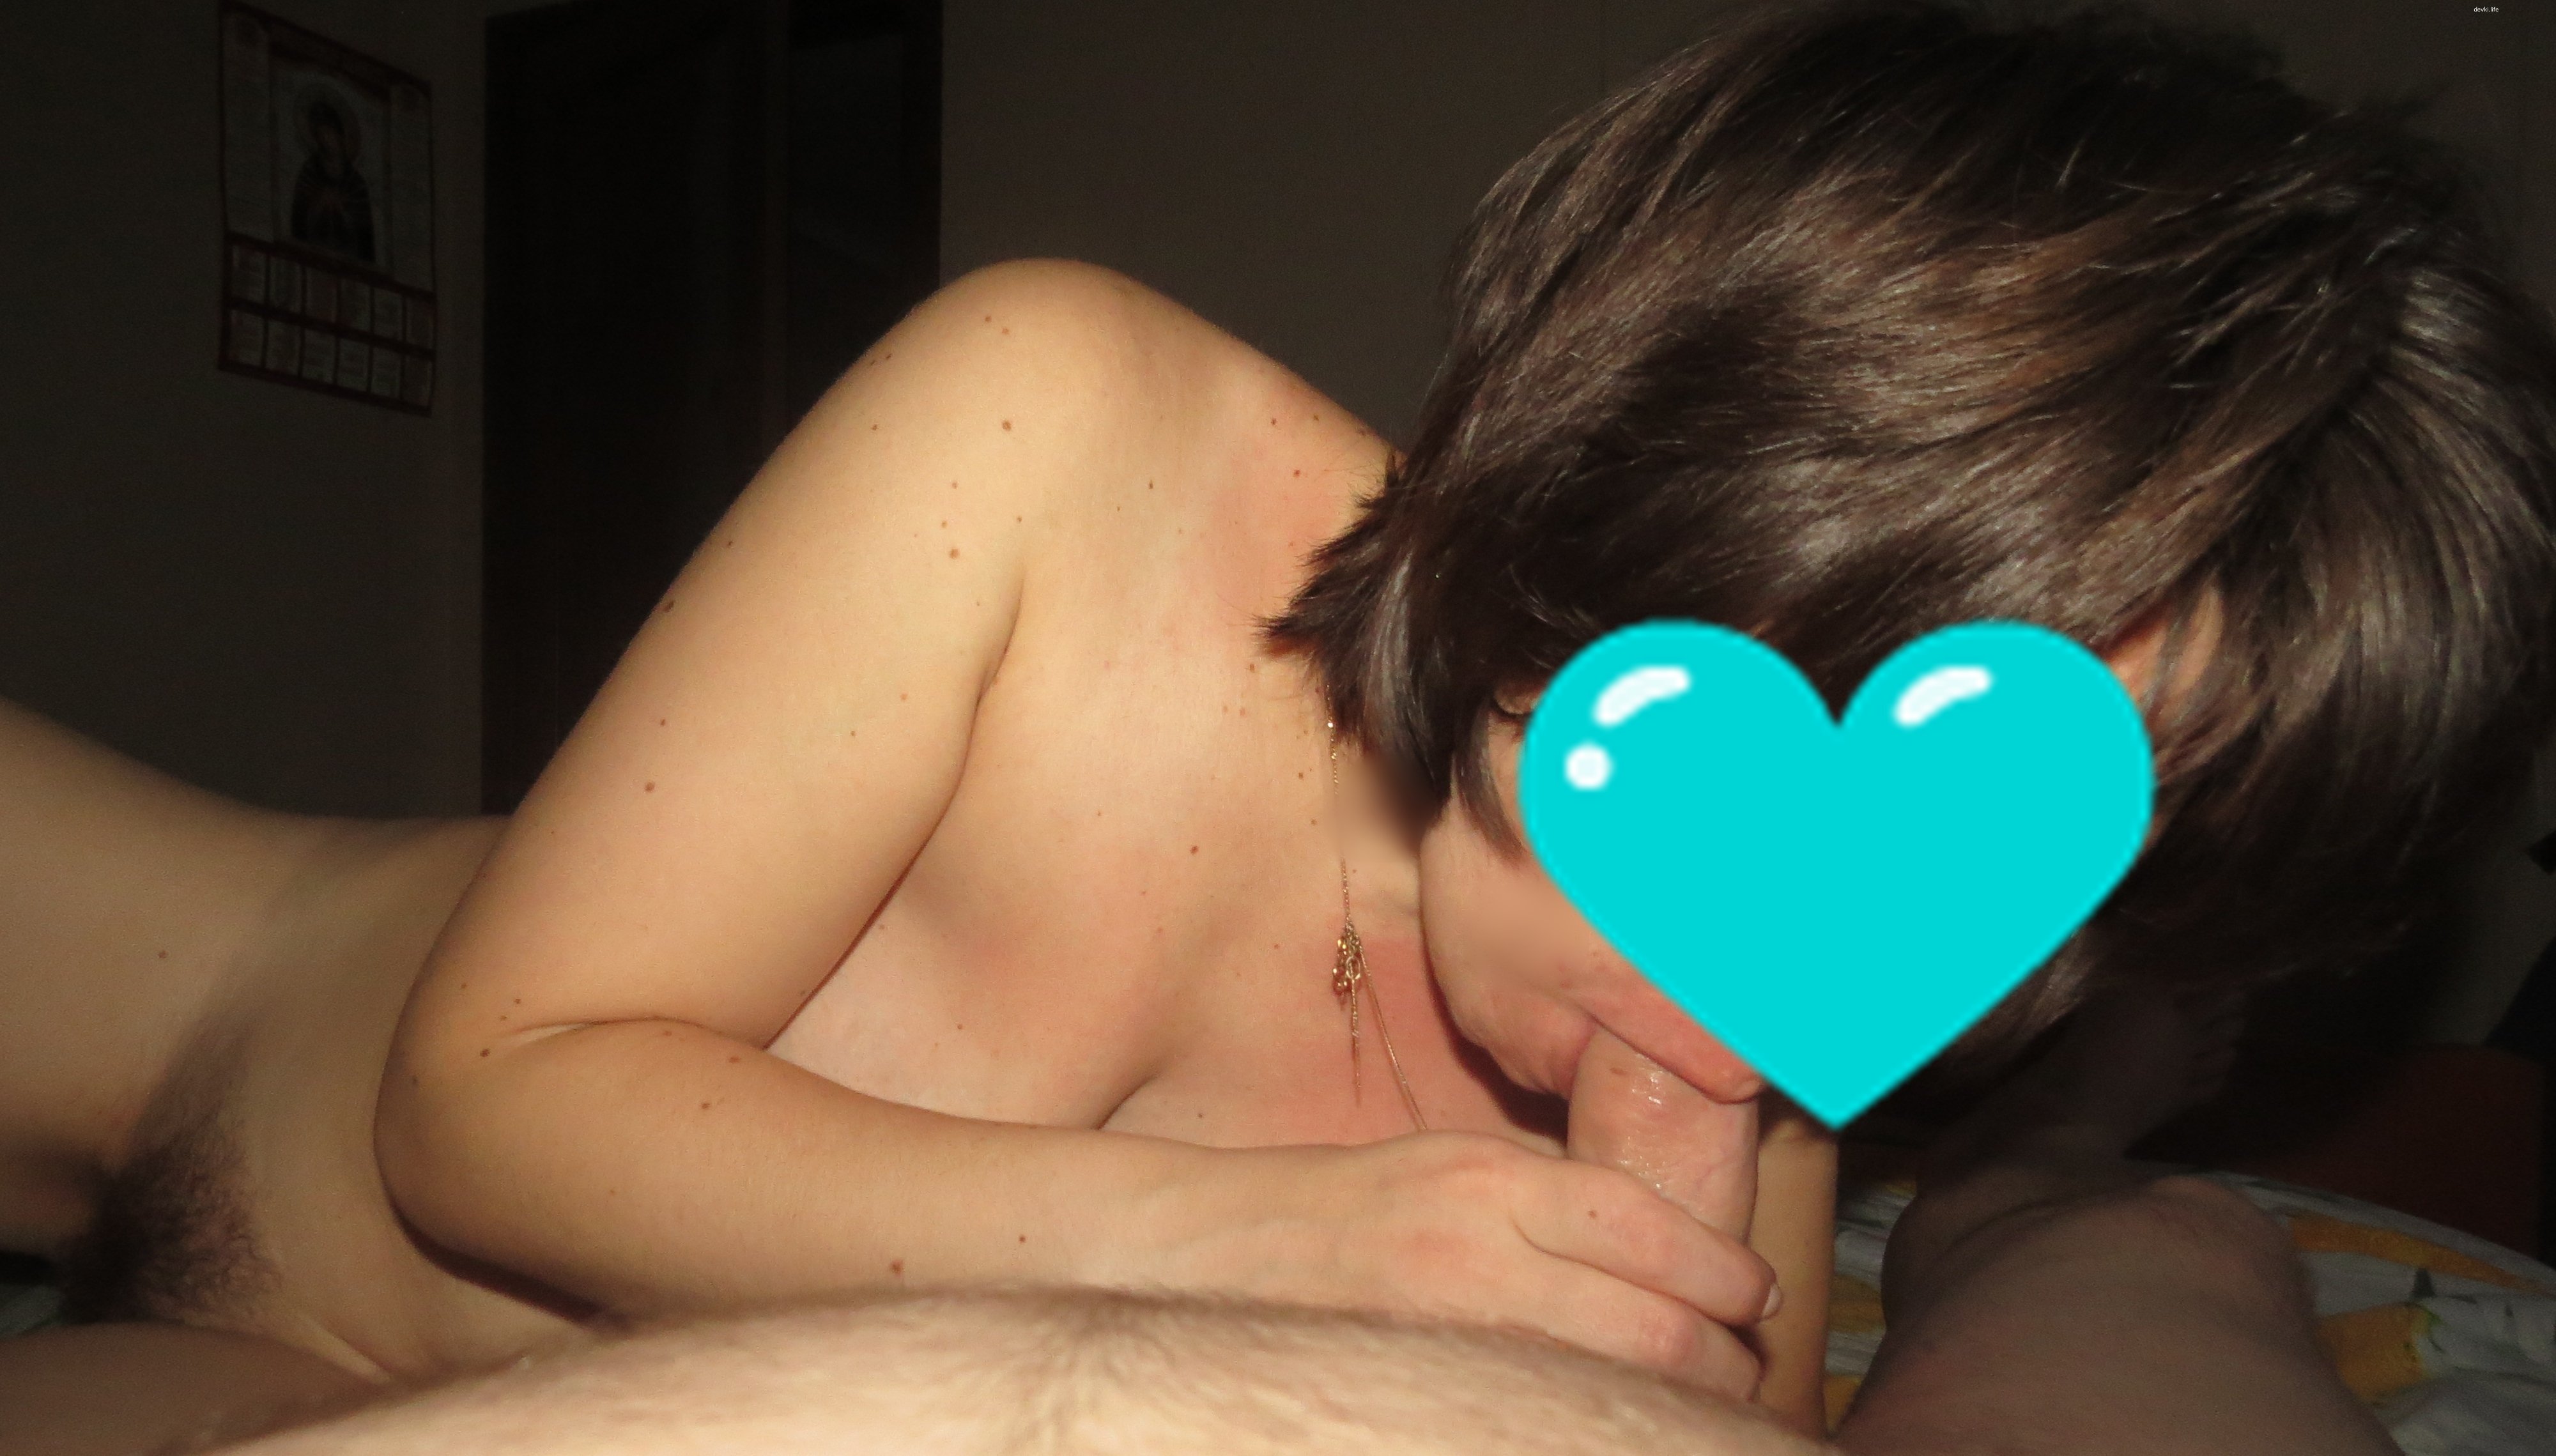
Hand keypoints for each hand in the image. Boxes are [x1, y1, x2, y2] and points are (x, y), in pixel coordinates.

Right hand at [1131, 1129, 1776, 1396]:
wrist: (1194, 1246)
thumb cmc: (1328, 1208)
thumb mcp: (1443, 1167)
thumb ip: (1542, 1204)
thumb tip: (1658, 1254)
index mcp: (1490, 1178)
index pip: (1653, 1229)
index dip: (1724, 1274)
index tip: (1750, 1297)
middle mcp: (1480, 1250)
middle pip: (1658, 1323)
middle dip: (1723, 1358)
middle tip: (1746, 1370)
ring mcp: (1452, 1327)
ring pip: (1615, 1382)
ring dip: (1676, 1404)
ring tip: (1701, 1411)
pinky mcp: (1422, 1380)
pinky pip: (1539, 1416)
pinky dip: (1591, 1421)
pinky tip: (1607, 1425)